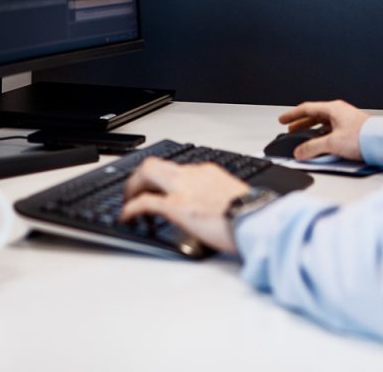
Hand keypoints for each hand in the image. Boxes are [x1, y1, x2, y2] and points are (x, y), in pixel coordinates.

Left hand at [121, 157, 249, 253]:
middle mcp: (192, 174)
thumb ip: (218, 197)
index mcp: (207, 172)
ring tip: (127, 202)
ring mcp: (182, 188)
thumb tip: (215, 209)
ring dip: (132, 187)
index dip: (161, 179)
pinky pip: (145, 202)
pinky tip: (126, 217)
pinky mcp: (177, 206)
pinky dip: (131, 209)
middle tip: (133, 192)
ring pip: (146, 173)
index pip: (176, 168)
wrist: (256, 218)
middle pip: (155, 164)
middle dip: (139, 178)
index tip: (157, 188)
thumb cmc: (251, 212)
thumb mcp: (233, 197)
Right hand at [278, 100, 369, 161]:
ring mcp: (346, 120)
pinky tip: (320, 144)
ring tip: (303, 138)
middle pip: (314, 115)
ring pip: (323, 123)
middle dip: (300, 123)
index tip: (282, 119)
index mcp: (333, 108)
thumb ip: (313, 147)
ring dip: (311, 130)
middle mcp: (339, 112)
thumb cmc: (364, 137)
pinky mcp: (351, 130)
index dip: (292, 115)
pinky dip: (322, 135)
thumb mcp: (332, 143)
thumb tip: (300, 151)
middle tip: (290, 129)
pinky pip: (331, 130)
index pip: (306, 108)